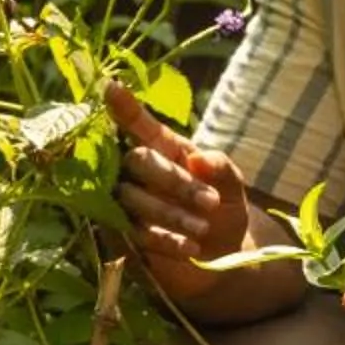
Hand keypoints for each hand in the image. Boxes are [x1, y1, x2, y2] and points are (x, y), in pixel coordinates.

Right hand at [105, 81, 251, 304]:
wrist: (222, 257)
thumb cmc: (223, 210)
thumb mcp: (233, 186)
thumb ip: (220, 168)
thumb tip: (198, 159)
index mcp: (165, 149)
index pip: (140, 125)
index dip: (125, 108)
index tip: (111, 87)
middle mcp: (141, 172)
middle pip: (137, 160)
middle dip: (173, 180)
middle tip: (210, 202)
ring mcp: (129, 203)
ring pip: (134, 199)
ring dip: (172, 214)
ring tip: (204, 228)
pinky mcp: (126, 236)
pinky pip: (135, 232)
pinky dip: (165, 239)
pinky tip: (190, 247)